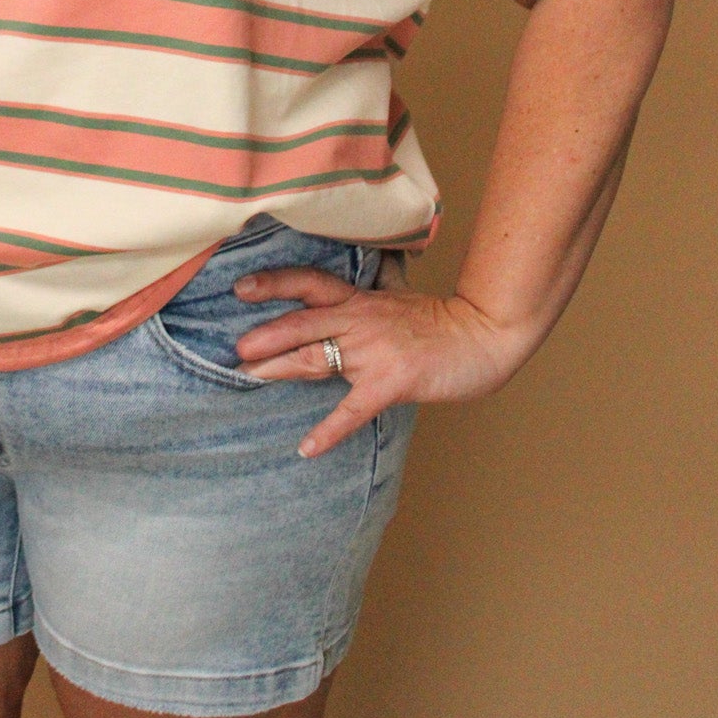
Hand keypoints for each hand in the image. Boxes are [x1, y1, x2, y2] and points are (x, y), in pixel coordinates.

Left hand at [233, 264, 531, 459]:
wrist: (482, 335)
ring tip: (250, 377)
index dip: (274, 284)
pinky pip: (352, 409)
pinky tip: (306, 447)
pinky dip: (328, 431)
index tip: (240, 288)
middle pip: (303, 321)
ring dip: (281, 368)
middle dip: (266, 334)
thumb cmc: (442, 320)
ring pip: (318, 358)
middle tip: (235, 347)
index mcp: (360, 299)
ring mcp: (374, 351)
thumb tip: (365, 270)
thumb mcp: (401, 295)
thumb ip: (376, 285)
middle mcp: (361, 319)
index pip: (310, 284)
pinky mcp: (390, 381)